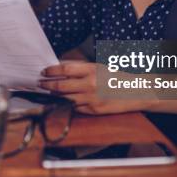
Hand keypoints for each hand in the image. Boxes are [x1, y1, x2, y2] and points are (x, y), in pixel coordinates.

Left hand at [39, 61, 155, 114]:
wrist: (136, 91)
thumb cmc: (116, 77)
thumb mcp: (99, 67)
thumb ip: (81, 68)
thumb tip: (61, 68)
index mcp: (92, 70)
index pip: (65, 69)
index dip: (51, 71)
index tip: (43, 72)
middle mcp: (90, 84)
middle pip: (61, 85)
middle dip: (48, 85)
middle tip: (40, 84)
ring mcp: (92, 98)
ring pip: (66, 98)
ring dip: (55, 96)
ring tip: (48, 92)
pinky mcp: (94, 110)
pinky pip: (76, 108)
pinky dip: (67, 104)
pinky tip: (62, 101)